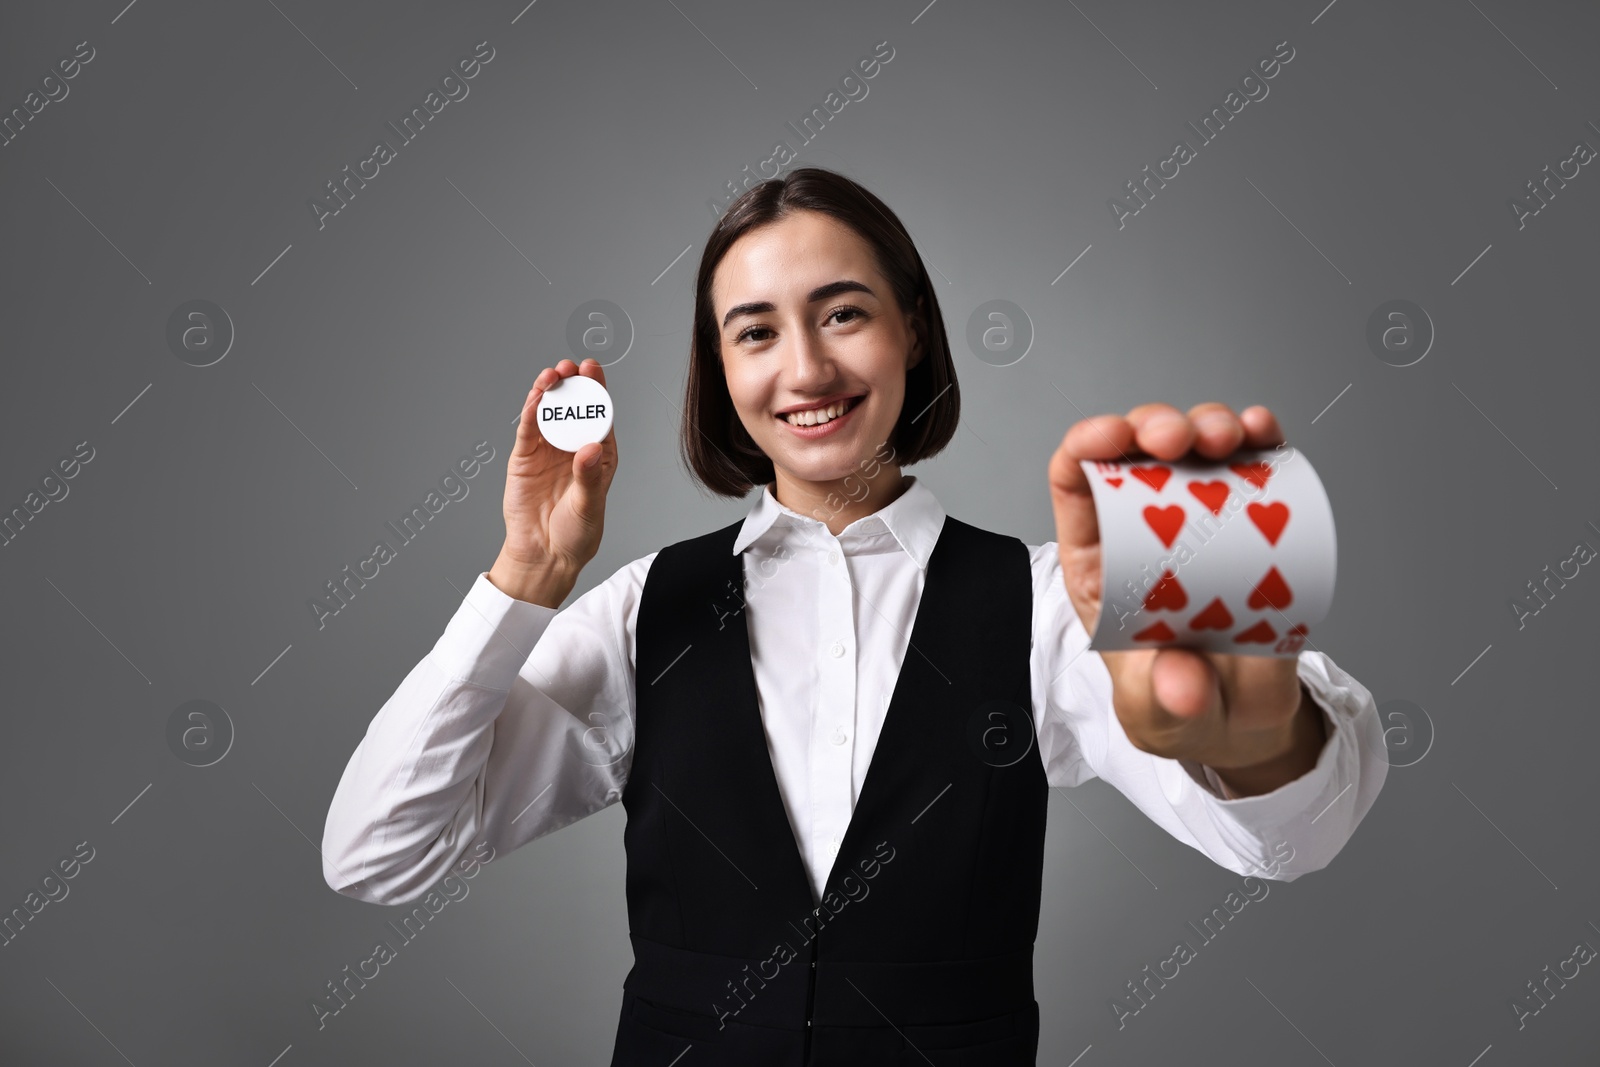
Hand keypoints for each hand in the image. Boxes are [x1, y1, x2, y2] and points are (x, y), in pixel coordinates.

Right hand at [491, 359, 618, 599]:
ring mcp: (547, 450)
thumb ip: (588, 478)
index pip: (599, 415)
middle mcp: (573, 447)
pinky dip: (530, 411)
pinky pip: (527, 429)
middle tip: (571, 366)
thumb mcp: (589, 506)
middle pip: (573, 407)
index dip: (597, 389)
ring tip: (552, 374)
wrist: (545, 555)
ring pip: (549, 412)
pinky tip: (535, 396)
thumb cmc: (575, 533)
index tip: (594, 368)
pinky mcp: (524, 457)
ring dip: (550, 390)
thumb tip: (590, 448)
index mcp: (598, 455)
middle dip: (572, 383)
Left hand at [1046, 402, 1318, 778]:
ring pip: (1196, 447)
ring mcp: (1203, 519)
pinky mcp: (1256, 521)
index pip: (1077, 486)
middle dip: (1155, 426)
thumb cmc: (1181, 707)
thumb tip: (1182, 679)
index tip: (1111, 437)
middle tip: (1180, 440)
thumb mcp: (1159, 717)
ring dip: (1209, 423)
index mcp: (1100, 563)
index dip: (1086, 447)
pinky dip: (1261, 438)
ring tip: (1227, 438)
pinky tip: (1266, 432)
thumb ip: (1164, 701)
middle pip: (1138, 452)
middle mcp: (1146, 531)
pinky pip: (1257, 466)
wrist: (1242, 719)